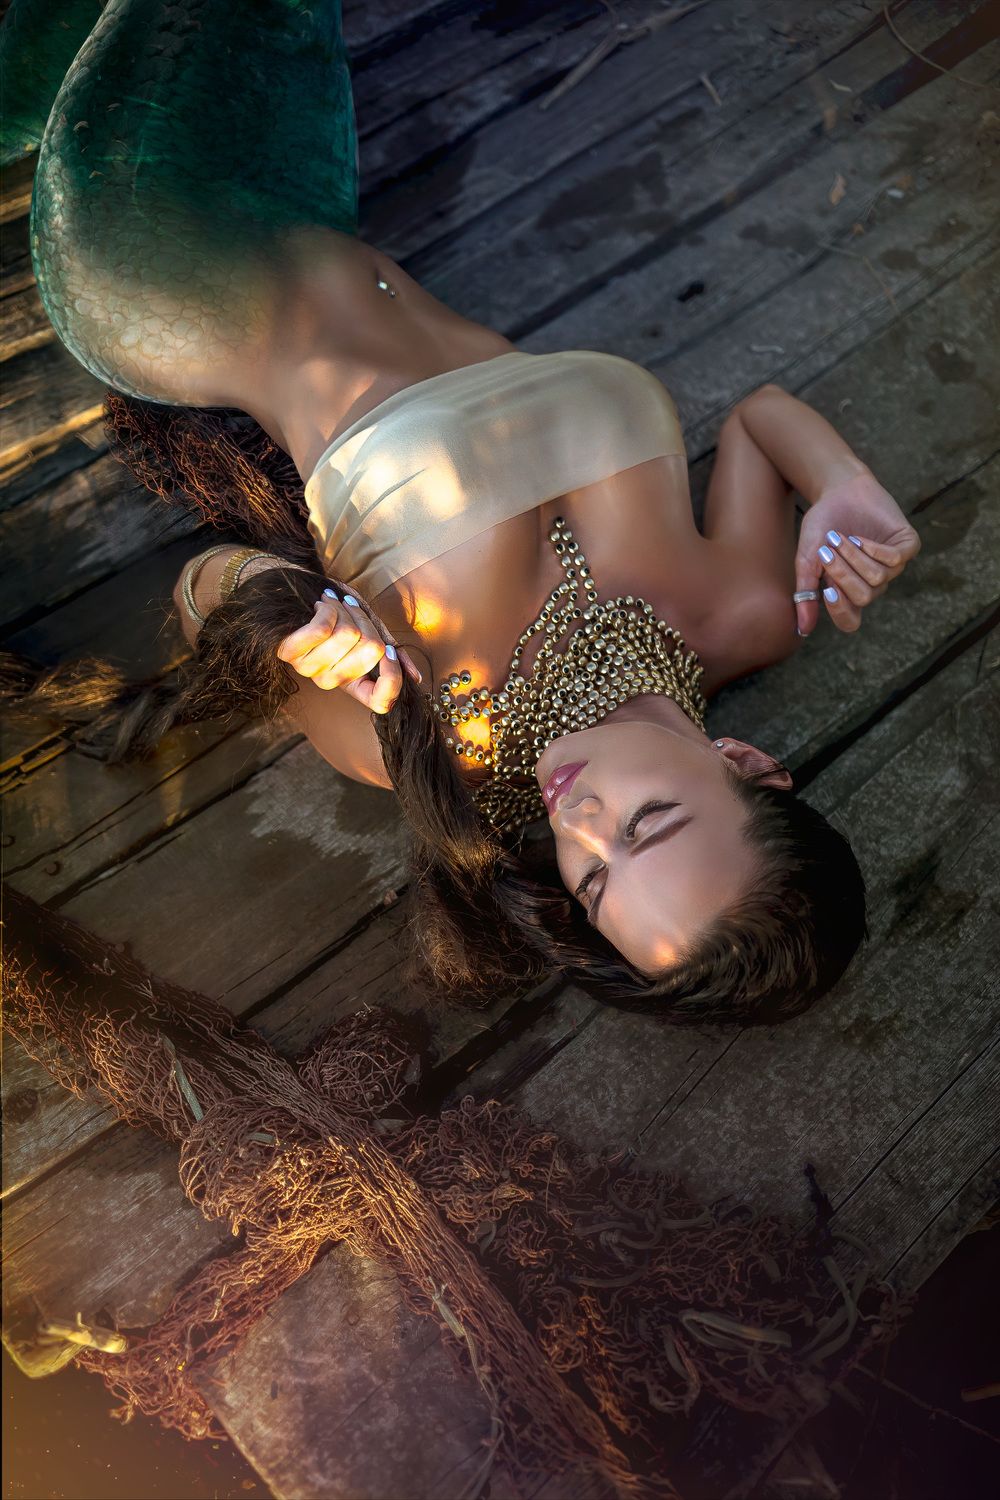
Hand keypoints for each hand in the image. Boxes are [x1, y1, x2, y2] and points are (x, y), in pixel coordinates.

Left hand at [276, 588, 421, 712]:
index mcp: (354, 684)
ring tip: (333, 604)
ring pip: (348, 634)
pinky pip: (321, 630)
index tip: (389, 650)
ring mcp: (310, 669)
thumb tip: (415, 678)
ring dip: (344, 609)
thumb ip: (393, 654)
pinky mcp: (290, 652)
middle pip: (373, 650)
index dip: (393, 675)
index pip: (382, 703)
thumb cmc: (339, 616)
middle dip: (367, 620)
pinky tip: (322, 605)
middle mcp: (332, 681)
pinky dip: (327, 609)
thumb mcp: (371, 633)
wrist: (295, 596)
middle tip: (351, 610)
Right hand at [794, 470, 920, 634]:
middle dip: (843, 574)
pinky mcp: (907, 545)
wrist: (838, 490)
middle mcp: (872, 582)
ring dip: (854, 557)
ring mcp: (892, 565)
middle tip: (827, 552)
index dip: (840, 610)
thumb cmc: (822, 525)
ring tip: (840, 538)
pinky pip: (897, 560)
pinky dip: (875, 550)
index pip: (850, 621)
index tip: (826, 591)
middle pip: (863, 597)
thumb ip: (806, 592)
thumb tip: (804, 629)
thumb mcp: (808, 558)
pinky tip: (860, 538)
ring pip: (878, 578)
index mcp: (848, 591)